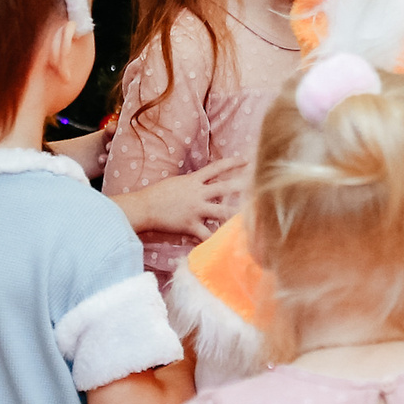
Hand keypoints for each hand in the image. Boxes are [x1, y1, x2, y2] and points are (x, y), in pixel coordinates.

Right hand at [119, 155, 246, 237]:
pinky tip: (226, 244)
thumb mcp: (178, 183)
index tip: (247, 159)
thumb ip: (194, 183)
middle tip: (260, 183)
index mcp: (194, 180)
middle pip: (225, 187)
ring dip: (237, 214)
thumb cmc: (157, 194)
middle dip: (243, 185)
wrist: (143, 207)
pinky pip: (206, 234)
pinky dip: (215, 239)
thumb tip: (207, 182)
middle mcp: (198, 193)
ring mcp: (195, 209)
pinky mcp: (190, 225)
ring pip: (222, 211)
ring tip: (253, 215)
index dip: (233, 162)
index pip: (217, 167)